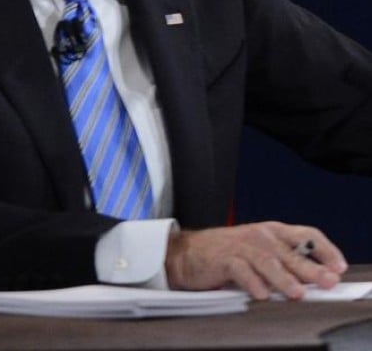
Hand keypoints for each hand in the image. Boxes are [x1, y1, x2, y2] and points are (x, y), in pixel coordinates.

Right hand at [166, 221, 347, 299]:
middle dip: (311, 269)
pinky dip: (252, 282)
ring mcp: (241, 246)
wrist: (187, 253)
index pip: (306, 236)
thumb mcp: (259, 253)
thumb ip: (284, 263)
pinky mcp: (223, 258)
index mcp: (272, 232)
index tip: (338, 267)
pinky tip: (260, 294)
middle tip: (326, 282)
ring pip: (268, 261)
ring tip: (296, 293)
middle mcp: (260, 236)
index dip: (325, 250)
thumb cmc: (226, 254)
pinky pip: (240, 270)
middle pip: (291, 252)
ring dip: (284, 279)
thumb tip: (313, 282)